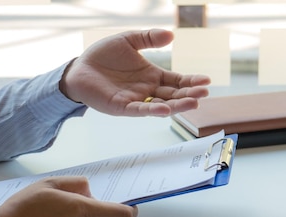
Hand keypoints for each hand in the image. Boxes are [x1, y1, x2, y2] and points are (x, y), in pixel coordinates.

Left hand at [59, 28, 210, 116]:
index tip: (206, 81)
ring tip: (193, 103)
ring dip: (177, 105)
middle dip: (189, 94)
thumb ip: (149, 38)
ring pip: (161, 105)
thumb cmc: (103, 56)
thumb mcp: (129, 40)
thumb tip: (171, 35)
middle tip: (204, 93)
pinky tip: (165, 110)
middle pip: (173, 95)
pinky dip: (152, 111)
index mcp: (152, 76)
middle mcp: (147, 90)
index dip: (191, 81)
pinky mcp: (121, 107)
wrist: (79, 68)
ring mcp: (135, 100)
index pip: (177, 81)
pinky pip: (139, 110)